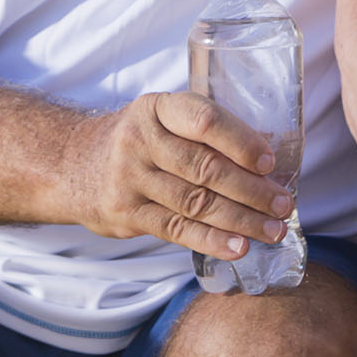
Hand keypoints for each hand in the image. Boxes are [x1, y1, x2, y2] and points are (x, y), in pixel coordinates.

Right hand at [62, 92, 293, 259]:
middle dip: (252, 190)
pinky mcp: (124, 214)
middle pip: (205, 168)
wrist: (73, 165)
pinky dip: (211, 241)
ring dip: (240, 220)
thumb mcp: (165, 119)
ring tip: (272, 230)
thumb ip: (206, 131)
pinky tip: (238, 248)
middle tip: (283, 205)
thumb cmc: (141, 140)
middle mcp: (139, 140)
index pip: (204, 121)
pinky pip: (176, 229)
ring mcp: (128, 178)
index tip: (270, 163)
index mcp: (158, 108)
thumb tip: (270, 158)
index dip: (241, 142)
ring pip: (195, 203)